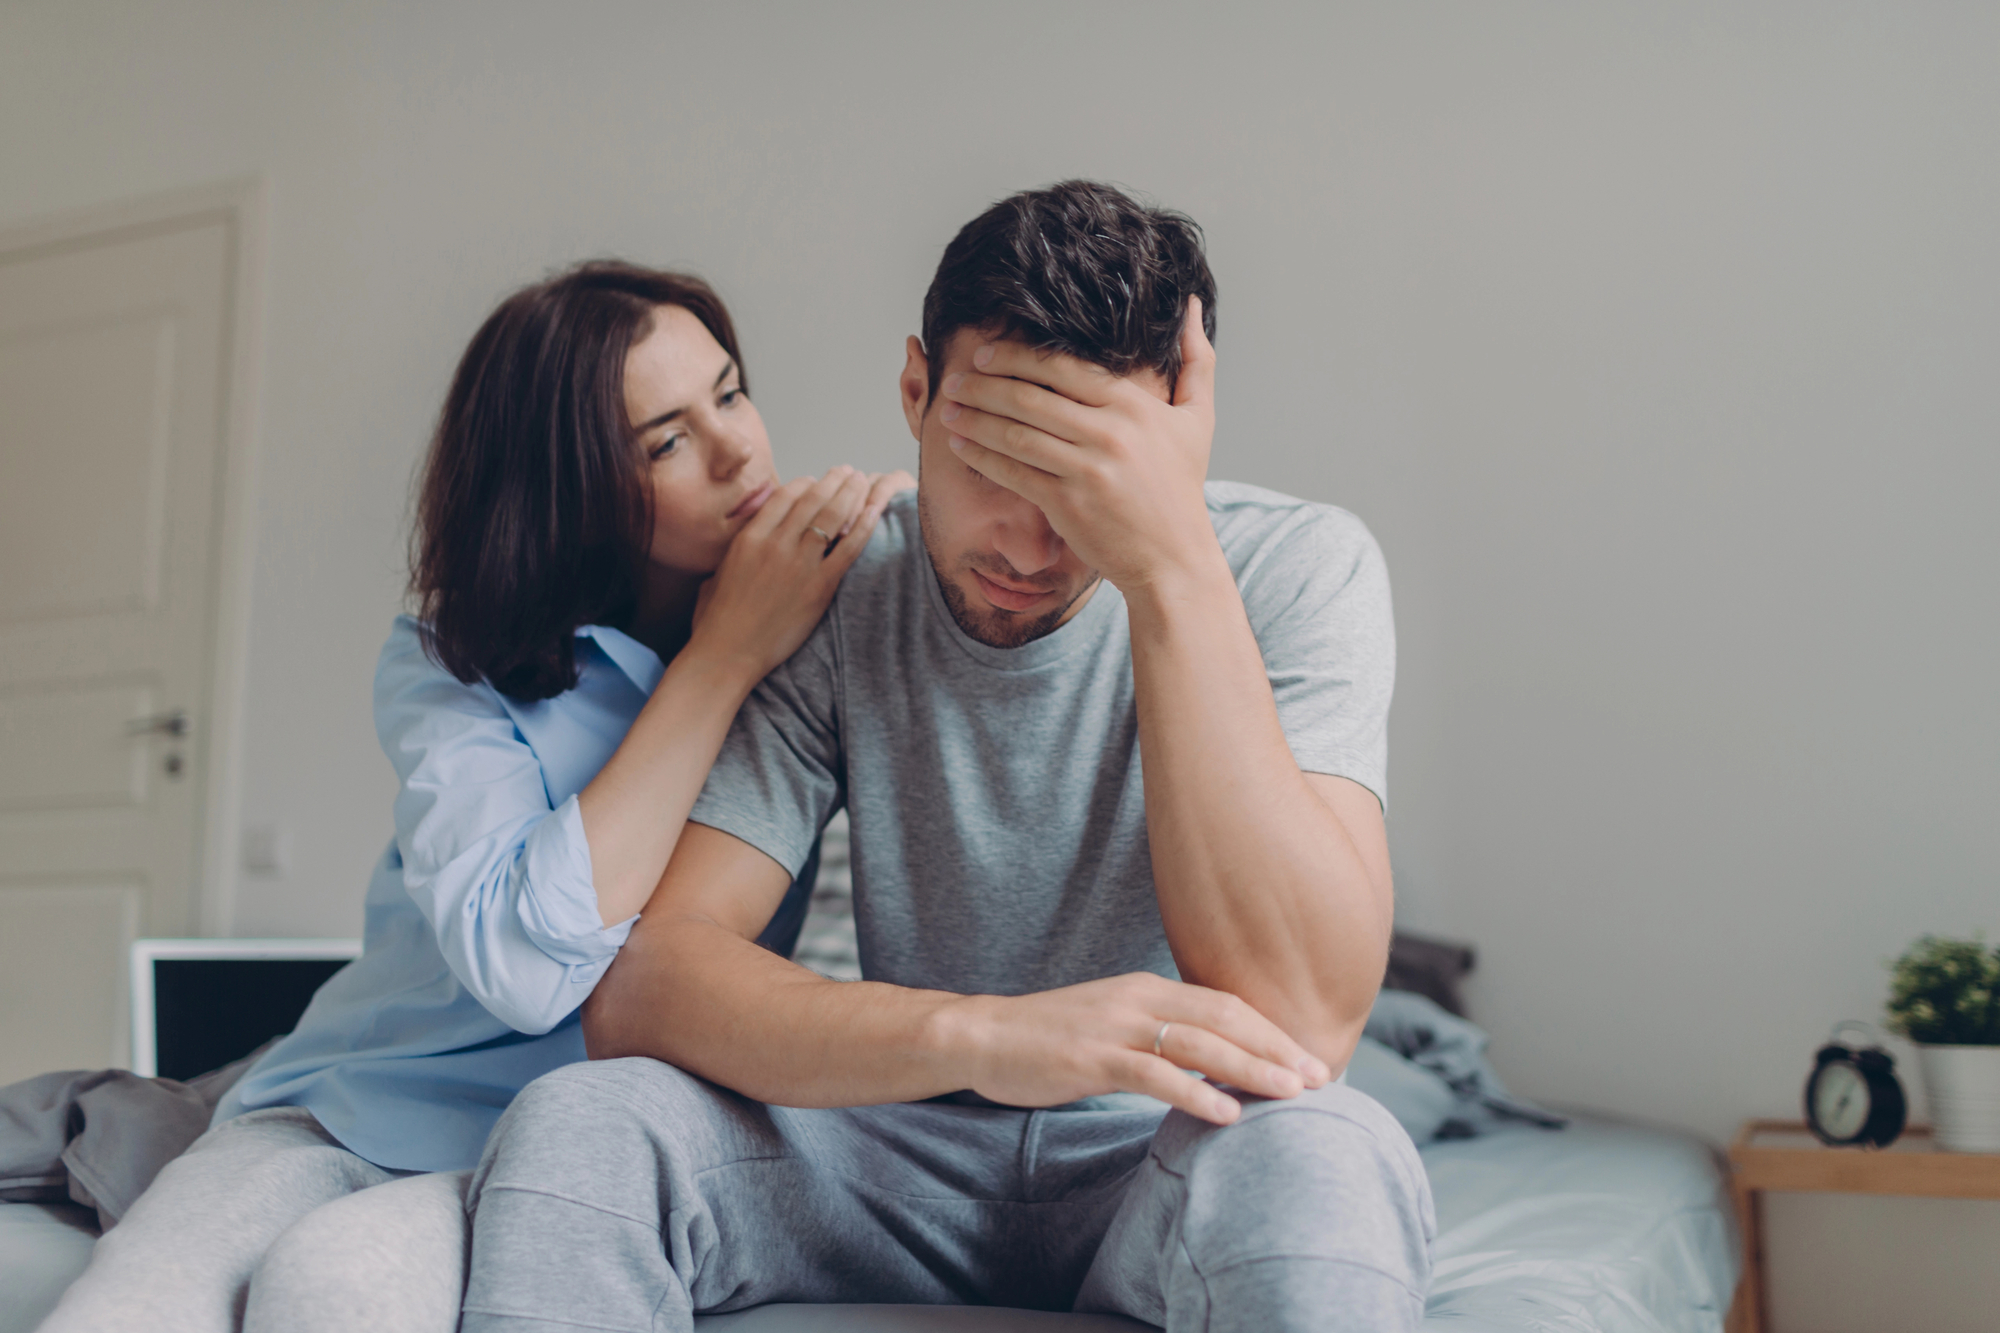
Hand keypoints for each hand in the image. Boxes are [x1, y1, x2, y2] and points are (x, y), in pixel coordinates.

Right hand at [689, 465, 898, 680]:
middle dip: (834, 480)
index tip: (816, 481)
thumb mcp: (717, 573)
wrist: (727, 654)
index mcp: (750, 538)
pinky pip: (848, 548)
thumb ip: (737, 551)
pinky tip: (875, 511)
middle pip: (812, 499)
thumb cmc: (717, 621)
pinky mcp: (819, 587)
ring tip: (863, 481)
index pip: (784, 496)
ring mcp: (799, 564)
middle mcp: (775, 544)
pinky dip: (864, 526)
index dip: (805, 484)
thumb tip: (747, 540)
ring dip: (851, 493)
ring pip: (833, 516)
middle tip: (848, 471)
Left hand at [937, 298, 1220, 591]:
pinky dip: (982, 456)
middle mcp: (1108, 434)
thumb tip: (1191, 305)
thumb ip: (1197, 360)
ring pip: (1016, 434)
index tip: (986, 353)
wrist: (1174, 558)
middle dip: (984, 385)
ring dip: (974, 418)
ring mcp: (1085, 469)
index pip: (1063, 368)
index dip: (1017, 357)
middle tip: (956, 378)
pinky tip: (960, 444)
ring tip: (948, 408)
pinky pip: (1014, 473)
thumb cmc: (1181, 487)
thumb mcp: (1197, 418)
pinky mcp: (1066, 504)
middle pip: (1031, 397)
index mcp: (1133, 406)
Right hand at [951, 971, 1331, 1125]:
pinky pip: (1154, 1075)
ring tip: (1291, 1094)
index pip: (1226, 1003)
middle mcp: (1139, 998)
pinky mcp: (1092, 1058)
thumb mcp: (1112, 1024)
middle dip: (1276, 1048)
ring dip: (1251, 1068)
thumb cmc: (1049, 1038)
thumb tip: (1208, 1061)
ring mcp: (1116, 1027)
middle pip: (1225, 1017)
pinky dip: (1195, 1092)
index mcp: (1147, 987)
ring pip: (1199, 1043)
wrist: (982, 1035)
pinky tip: (1226, 1112)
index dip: (1271, 1030)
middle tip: (1320, 1077)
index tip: (1307, 1058)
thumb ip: (1157, 1034)